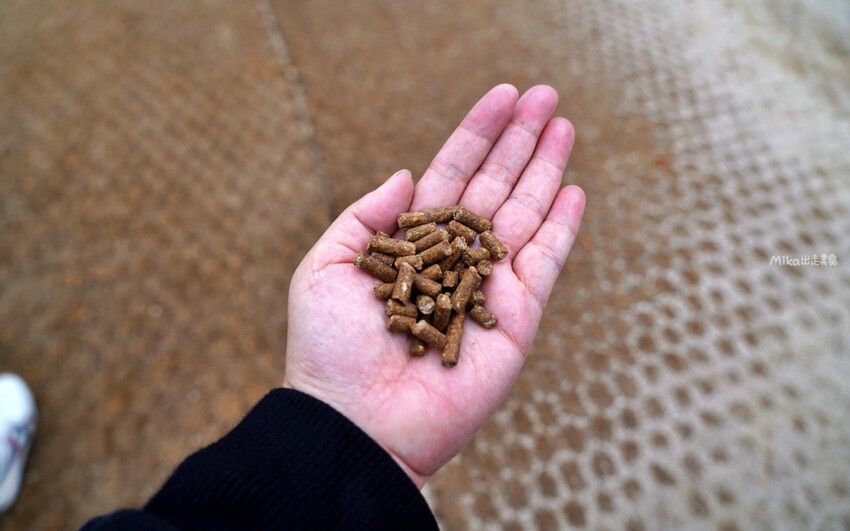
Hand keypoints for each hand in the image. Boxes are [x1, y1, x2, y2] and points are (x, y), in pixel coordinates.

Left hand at [284, 84, 584, 487]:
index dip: (477, 133)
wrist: (356, 421)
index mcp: (411, 244)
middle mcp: (453, 259)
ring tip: (563, 124)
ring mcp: (488, 288)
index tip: (502, 94)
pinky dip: (562, 228)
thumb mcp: (327, 266)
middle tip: (545, 94)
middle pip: (495, 186)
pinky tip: (573, 190)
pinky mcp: (517, 320)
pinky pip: (545, 264)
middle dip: (520, 139)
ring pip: (525, 215)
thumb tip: (407, 174)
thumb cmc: (329, 348)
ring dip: (546, 169)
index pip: (451, 175)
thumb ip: (367, 215)